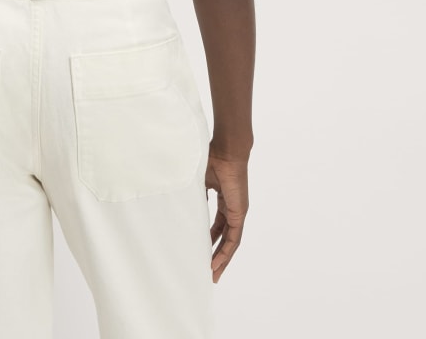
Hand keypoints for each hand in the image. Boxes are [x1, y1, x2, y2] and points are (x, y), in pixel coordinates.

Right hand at [204, 147, 248, 282]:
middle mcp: (233, 208)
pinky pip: (234, 238)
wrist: (227, 151)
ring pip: (231, 242)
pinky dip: (226, 252)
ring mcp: (238, 212)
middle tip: (207, 269)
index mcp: (224, 199)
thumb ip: (196, 196)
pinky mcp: (240, 214)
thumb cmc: (213, 159)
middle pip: (225, 237)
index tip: (201, 249)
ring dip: (222, 258)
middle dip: (216, 254)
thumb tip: (186, 207)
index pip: (218, 225)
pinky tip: (217, 263)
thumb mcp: (200, 182)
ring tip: (212, 273)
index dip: (210, 238)